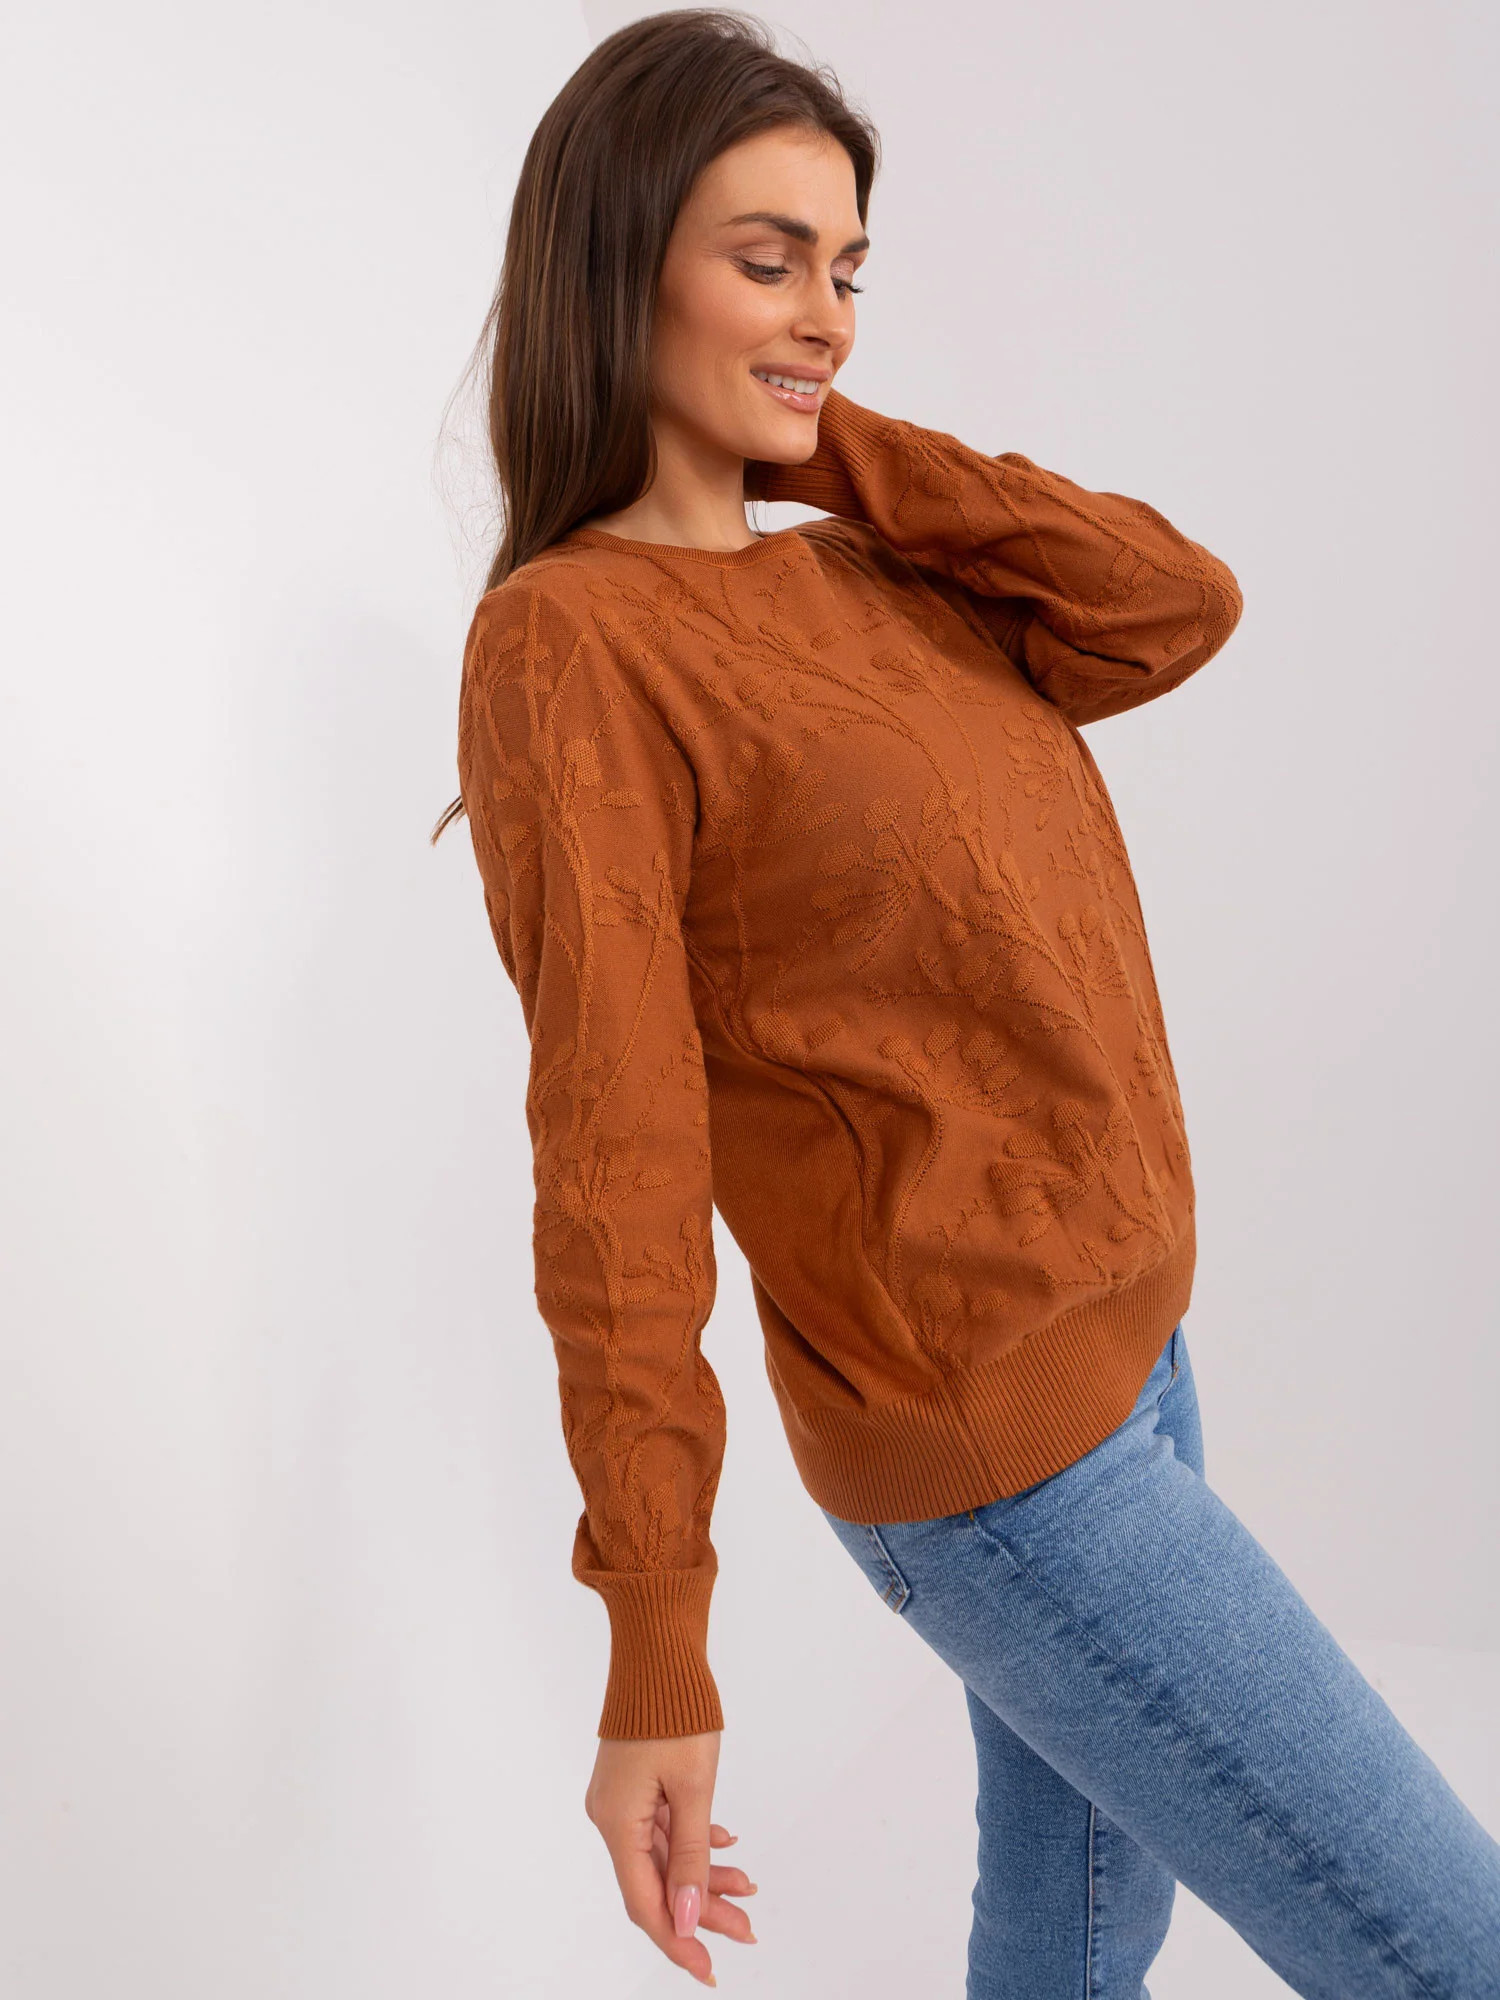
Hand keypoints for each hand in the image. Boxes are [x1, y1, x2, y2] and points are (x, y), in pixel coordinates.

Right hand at [583, 1730, 757, 1986]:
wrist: (659, 1650)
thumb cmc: (675, 1713)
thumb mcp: (692, 1789)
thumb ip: (691, 1858)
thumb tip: (687, 1919)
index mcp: (616, 1822)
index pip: (645, 1902)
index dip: (678, 1938)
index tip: (709, 1967)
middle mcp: (611, 1816)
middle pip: (656, 1881)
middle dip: (700, 1909)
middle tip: (745, 1930)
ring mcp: (621, 1799)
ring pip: (663, 1855)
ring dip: (702, 1874)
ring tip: (747, 1887)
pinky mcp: (634, 1783)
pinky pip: (662, 1827)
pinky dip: (693, 1840)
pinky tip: (725, 1843)